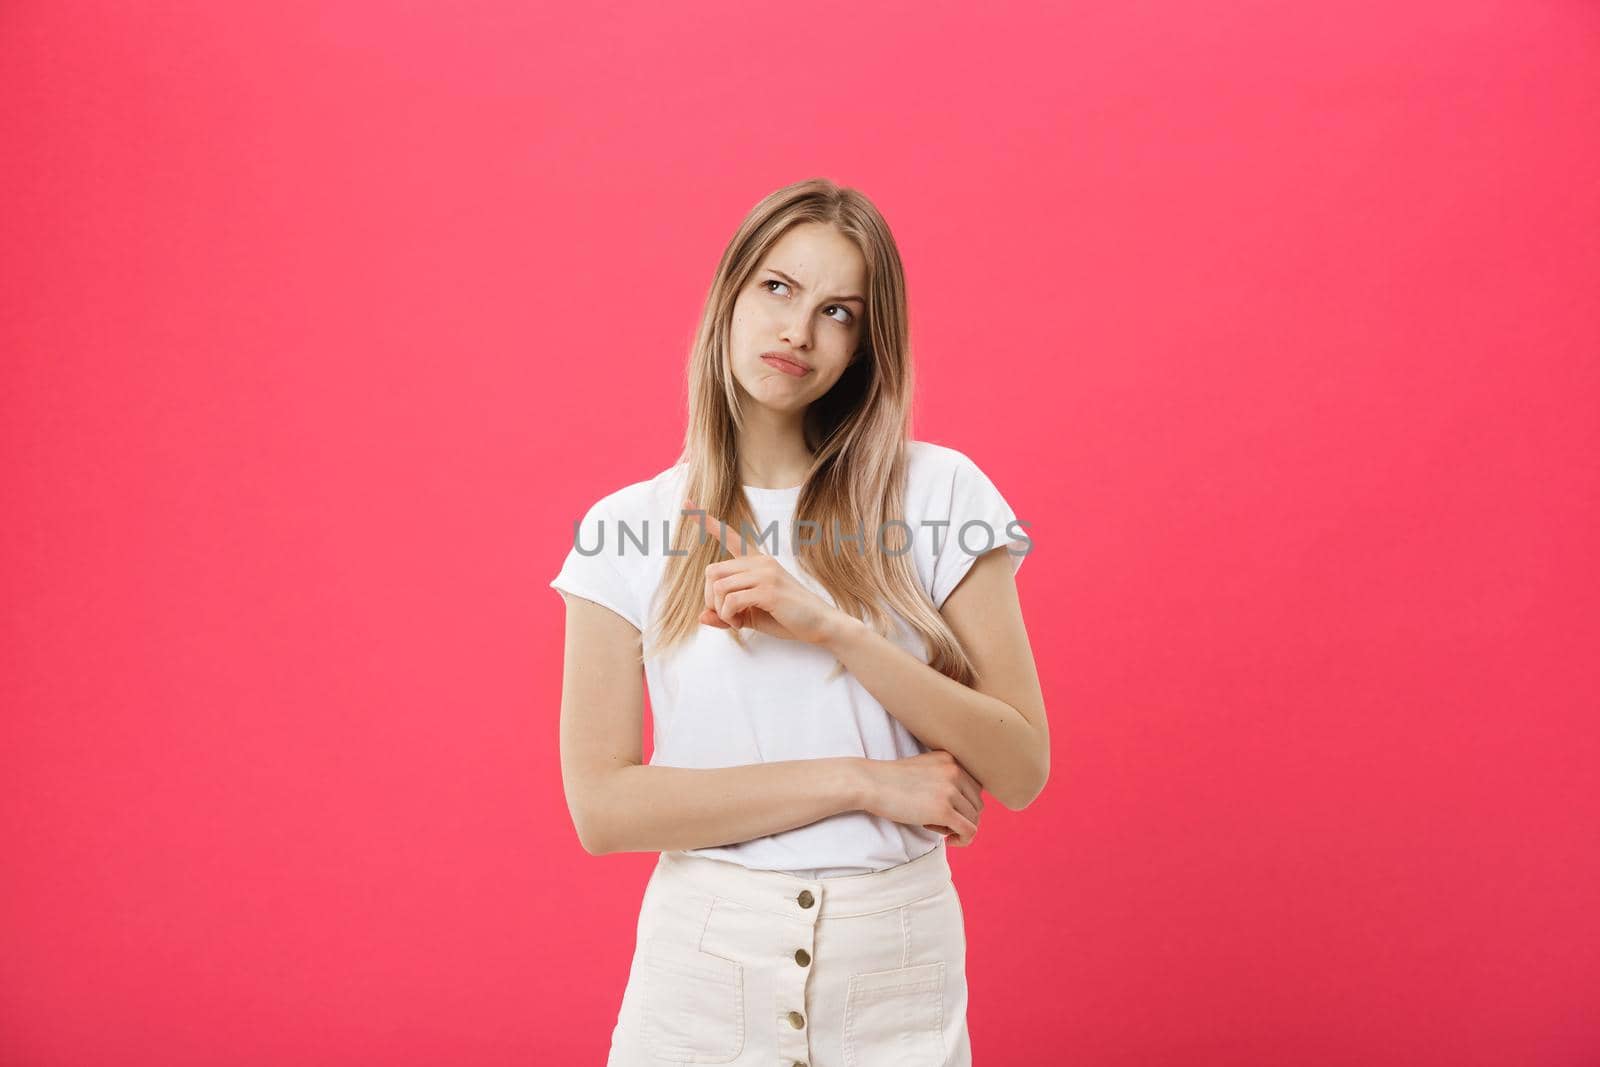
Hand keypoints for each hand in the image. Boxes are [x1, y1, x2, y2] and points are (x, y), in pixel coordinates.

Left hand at [684, 497, 845, 645]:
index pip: (730, 536)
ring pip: (718, 586)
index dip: (706, 521)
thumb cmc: (787, 618)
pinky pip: (730, 600)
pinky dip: (729, 616)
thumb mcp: (751, 616)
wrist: (821, 625)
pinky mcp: (768, 589)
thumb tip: (700, 616)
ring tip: (736, 621)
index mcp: (757, 562)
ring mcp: (765, 573)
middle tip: (724, 614)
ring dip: (721, 610)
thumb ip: (725, 613)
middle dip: (710, 597)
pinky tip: (740, 623)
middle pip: (712, 570)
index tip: (687, 503)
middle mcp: (760, 562)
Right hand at [859, 750, 984, 846]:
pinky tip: (948, 841)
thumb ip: (944, 778)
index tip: (943, 810)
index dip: (962, 803)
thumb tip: (962, 806)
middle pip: (977, 804)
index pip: (975, 787)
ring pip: (974, 818)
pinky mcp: (943, 810)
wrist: (869, 783)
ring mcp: (950, 790)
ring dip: (957, 828)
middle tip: (937, 821)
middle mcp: (954, 771)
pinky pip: (970, 831)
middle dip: (961, 817)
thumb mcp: (923, 769)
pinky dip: (964, 840)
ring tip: (934, 826)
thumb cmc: (890, 781)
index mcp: (950, 758)